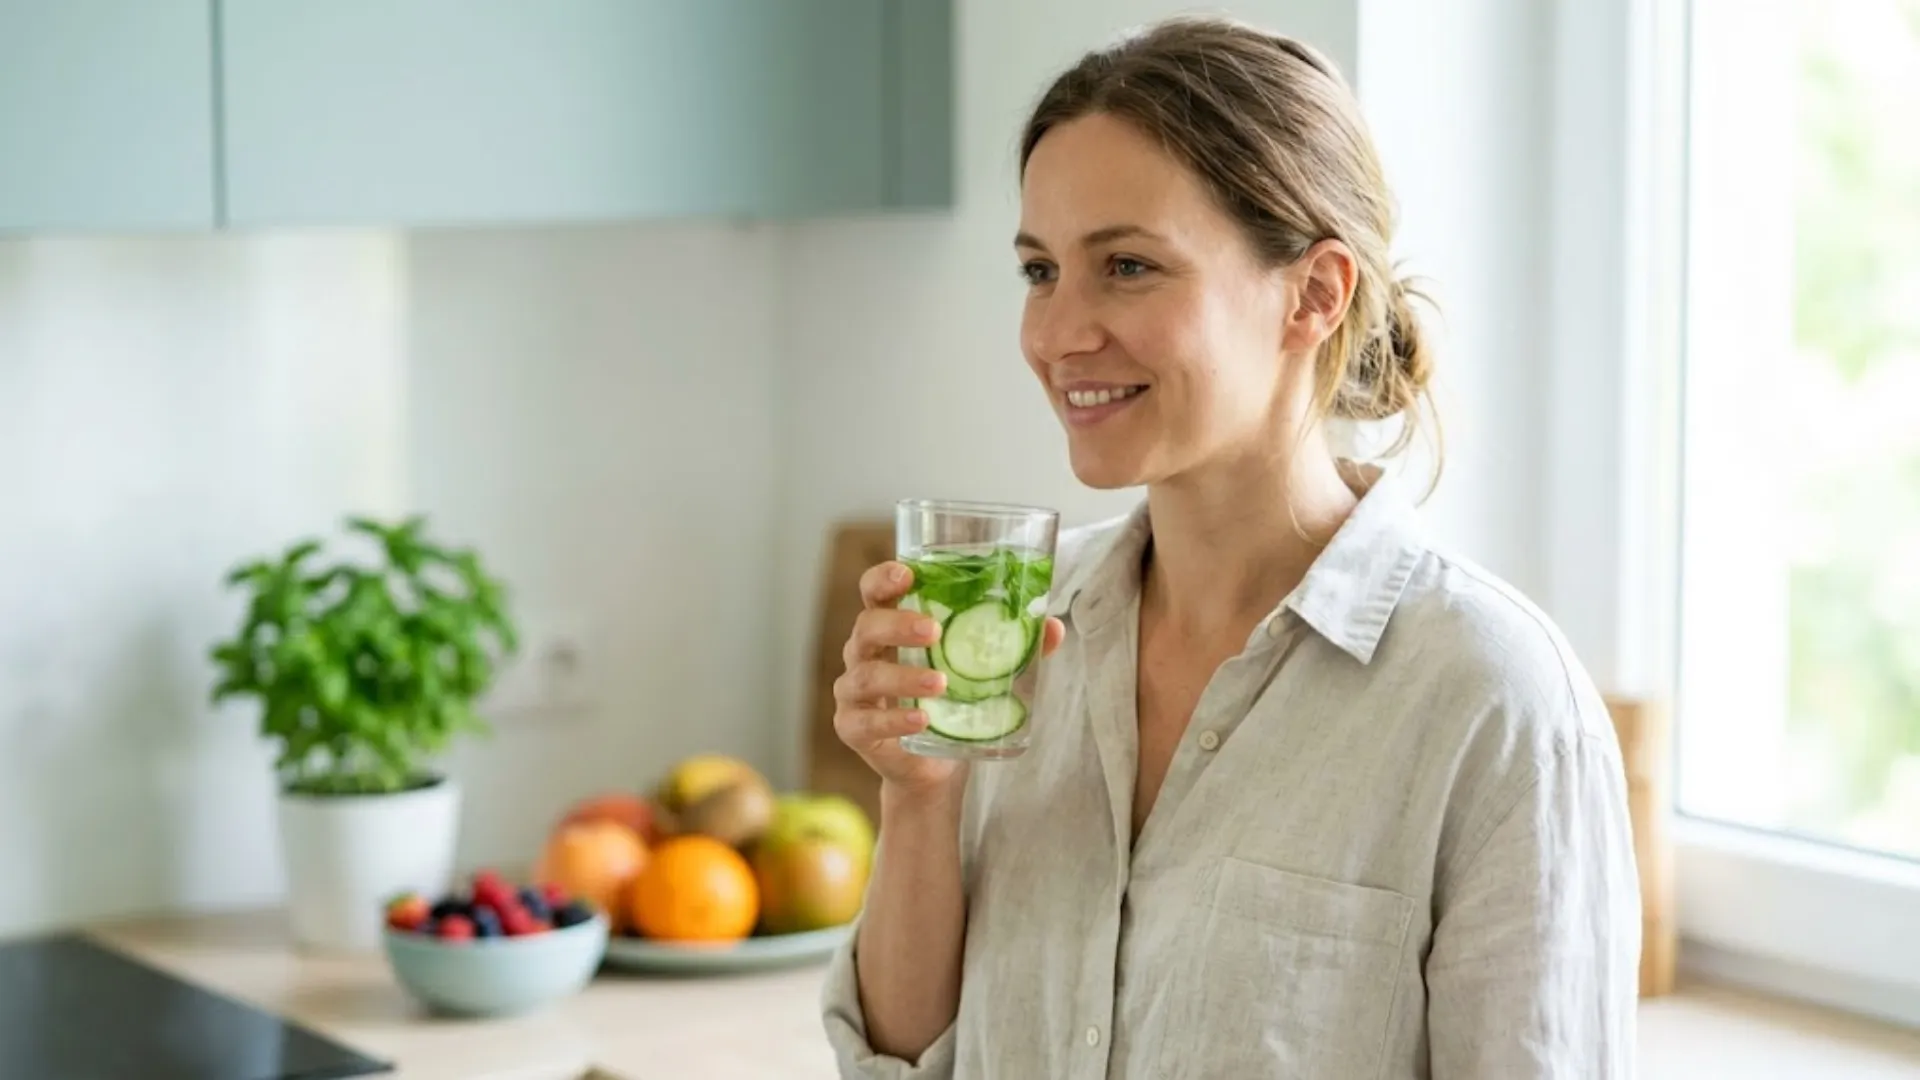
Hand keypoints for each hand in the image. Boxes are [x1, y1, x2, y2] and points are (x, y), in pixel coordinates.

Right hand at [833, 560, 1064, 799]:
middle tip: (933, 630)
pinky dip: (894, 720)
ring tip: (941, 684)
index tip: (906, 574)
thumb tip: (1052, 627)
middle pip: (866, 626)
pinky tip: (922, 720)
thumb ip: (1011, 645)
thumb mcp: (981, 669)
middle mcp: (864, 652)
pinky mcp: (854, 728)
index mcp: (889, 627)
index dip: (883, 579)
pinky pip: (867, 722)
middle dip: (897, 625)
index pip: (874, 592)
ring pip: (867, 675)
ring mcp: (854, 692)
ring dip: (904, 677)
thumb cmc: (951, 701)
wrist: (934, 765)